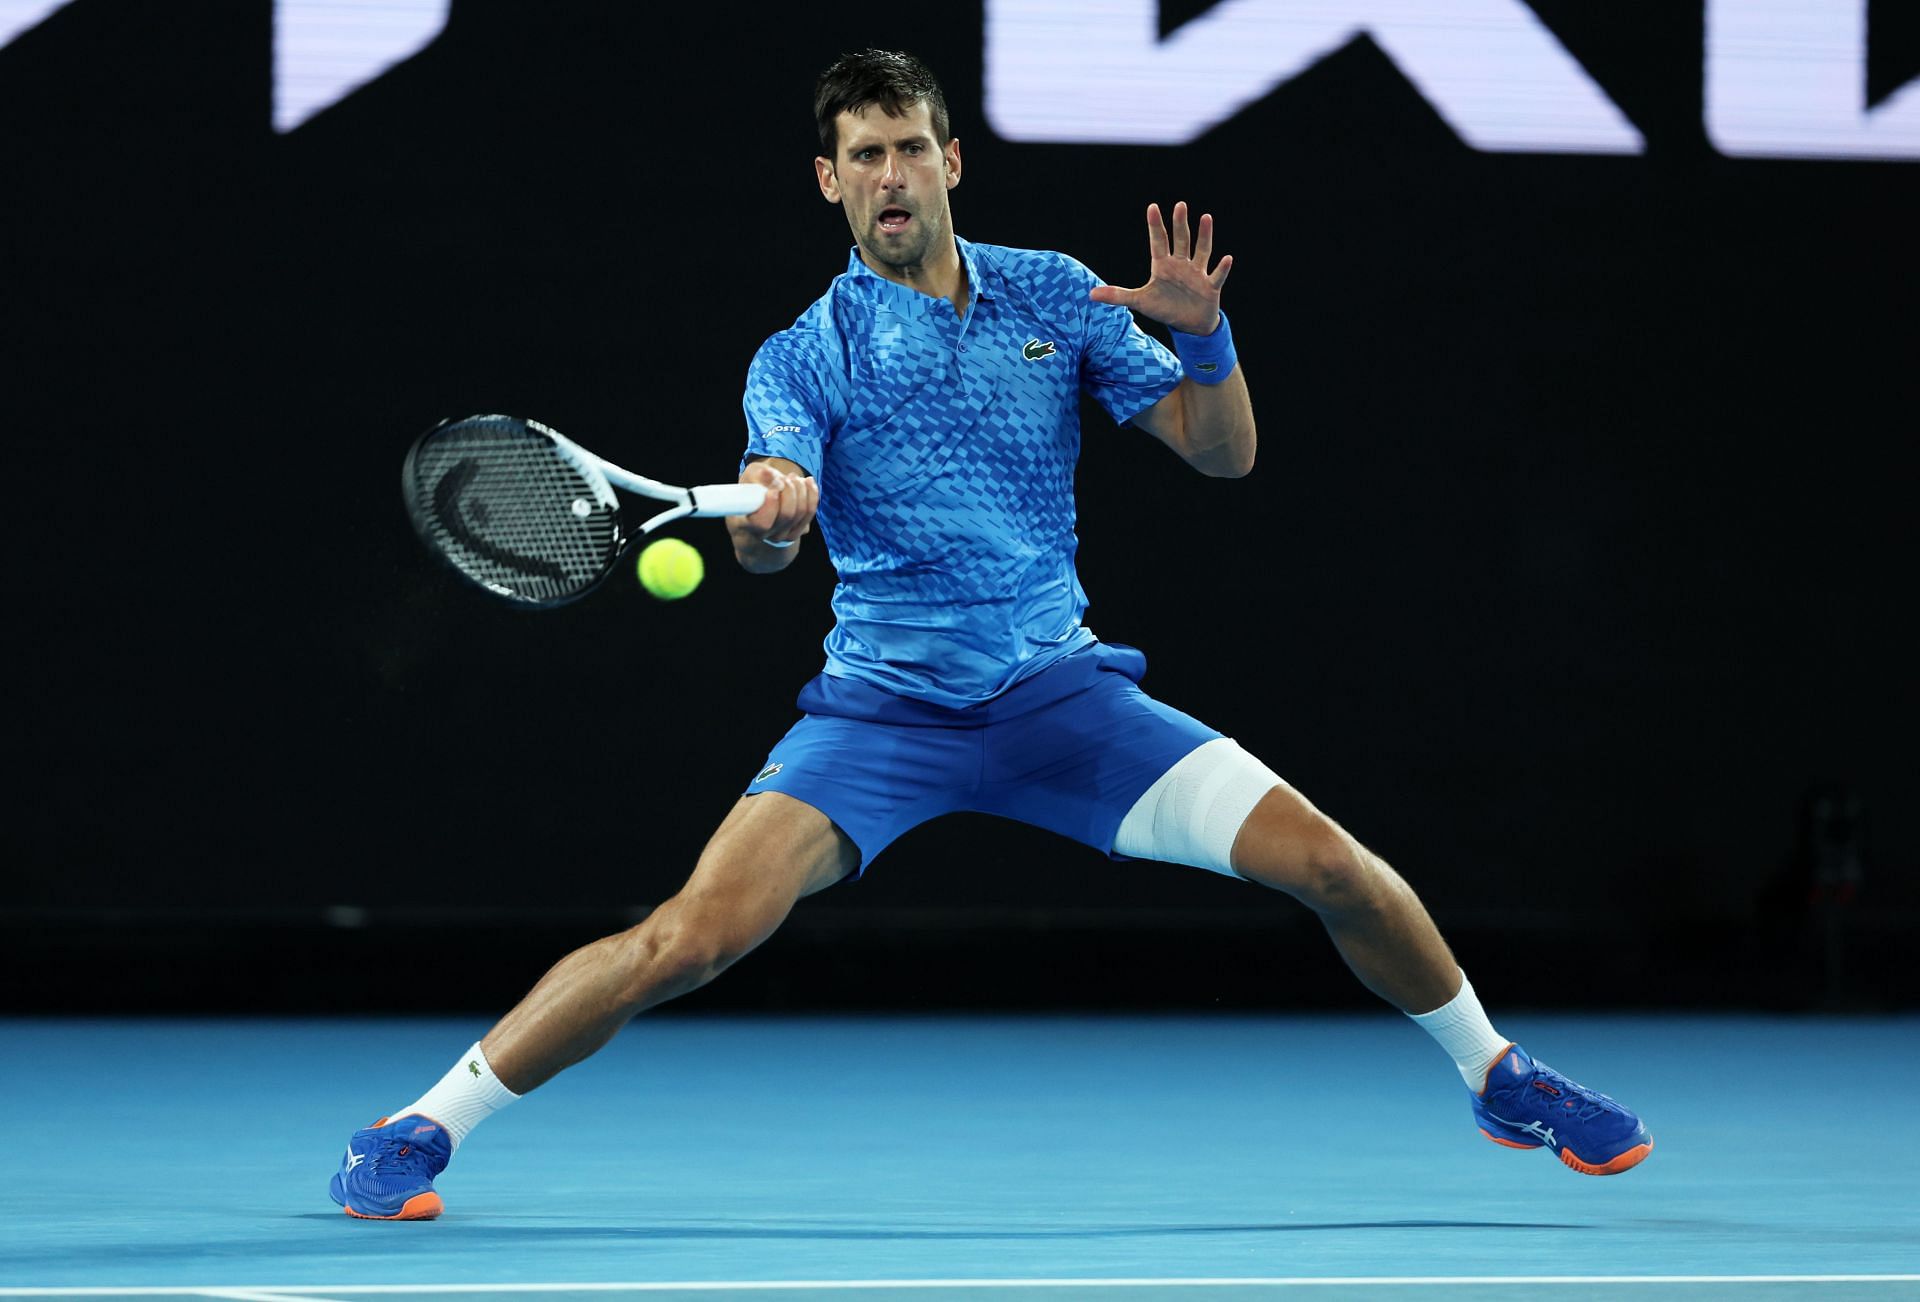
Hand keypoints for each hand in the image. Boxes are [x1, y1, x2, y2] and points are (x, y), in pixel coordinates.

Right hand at [736, 458, 817, 545]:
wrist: (765, 496)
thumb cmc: (754, 485)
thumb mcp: (751, 476)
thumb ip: (758, 475)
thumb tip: (769, 474)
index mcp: (747, 523)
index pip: (761, 523)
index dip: (771, 506)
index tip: (774, 490)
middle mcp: (766, 534)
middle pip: (787, 515)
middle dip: (789, 491)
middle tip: (785, 477)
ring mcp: (784, 535)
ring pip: (800, 512)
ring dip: (800, 490)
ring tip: (793, 477)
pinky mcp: (799, 530)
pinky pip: (810, 512)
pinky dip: (811, 494)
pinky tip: (807, 482)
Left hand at [1088, 201, 1231, 335]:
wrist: (1189, 324)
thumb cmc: (1165, 308)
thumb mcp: (1139, 302)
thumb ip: (1117, 296)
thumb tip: (1091, 294)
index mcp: (1163, 266)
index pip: (1158, 242)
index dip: (1155, 226)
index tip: (1153, 207)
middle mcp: (1181, 265)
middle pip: (1181, 240)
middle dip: (1180, 224)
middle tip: (1180, 205)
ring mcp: (1197, 274)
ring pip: (1201, 251)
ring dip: (1204, 236)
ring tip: (1207, 218)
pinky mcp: (1210, 287)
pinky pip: (1217, 275)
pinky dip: (1222, 268)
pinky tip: (1227, 258)